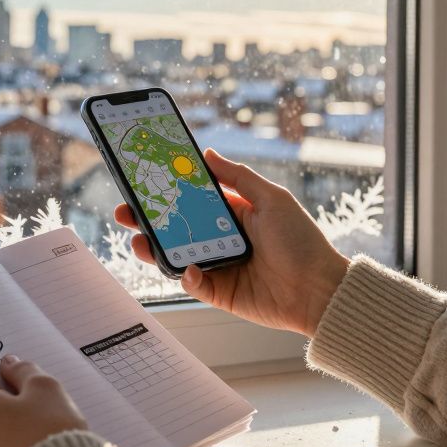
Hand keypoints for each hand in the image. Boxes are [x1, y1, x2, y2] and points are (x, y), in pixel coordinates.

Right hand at [114, 148, 349, 336]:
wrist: (320, 291)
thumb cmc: (302, 242)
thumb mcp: (272, 199)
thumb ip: (238, 177)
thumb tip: (207, 153)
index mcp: (232, 213)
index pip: (191, 198)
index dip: (167, 189)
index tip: (143, 179)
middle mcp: (221, 239)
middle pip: (175, 226)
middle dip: (147, 219)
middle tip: (125, 212)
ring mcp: (218, 266)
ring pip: (176, 255)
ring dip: (154, 248)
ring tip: (139, 241)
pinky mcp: (220, 293)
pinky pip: (193, 284)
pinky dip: (187, 276)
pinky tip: (188, 269)